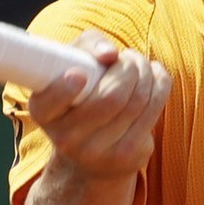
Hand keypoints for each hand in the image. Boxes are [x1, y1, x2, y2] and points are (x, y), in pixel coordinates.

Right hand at [26, 29, 171, 179]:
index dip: (65, 88)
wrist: (91, 151)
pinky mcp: (129, 157)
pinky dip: (160, 85)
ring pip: (137, 102)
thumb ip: (86, 47)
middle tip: (128, 58)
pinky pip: (154, 111)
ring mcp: (99, 153)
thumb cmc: (82, 91)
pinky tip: (155, 76)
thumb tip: (110, 54)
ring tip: (140, 64)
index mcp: (43, 113)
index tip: (79, 74)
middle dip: (129, 67)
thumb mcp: (71, 65)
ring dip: (146, 72)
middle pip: (111, 98)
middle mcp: (66, 139)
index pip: (50, 103)